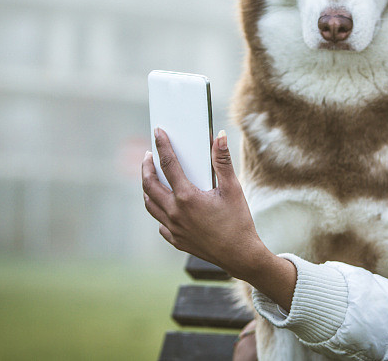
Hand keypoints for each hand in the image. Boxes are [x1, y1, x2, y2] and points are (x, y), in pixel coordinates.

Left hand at [142, 128, 264, 279]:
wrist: (240, 255)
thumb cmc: (238, 221)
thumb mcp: (232, 189)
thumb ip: (222, 161)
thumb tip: (219, 137)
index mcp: (187, 197)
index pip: (168, 165)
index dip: (162, 146)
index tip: (157, 133)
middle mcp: (175, 213)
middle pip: (149, 185)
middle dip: (146, 167)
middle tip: (149, 156)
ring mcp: (173, 228)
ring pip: (150, 204)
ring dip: (148, 188)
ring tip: (152, 178)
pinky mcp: (175, 240)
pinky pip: (160, 222)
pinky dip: (159, 210)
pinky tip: (166, 205)